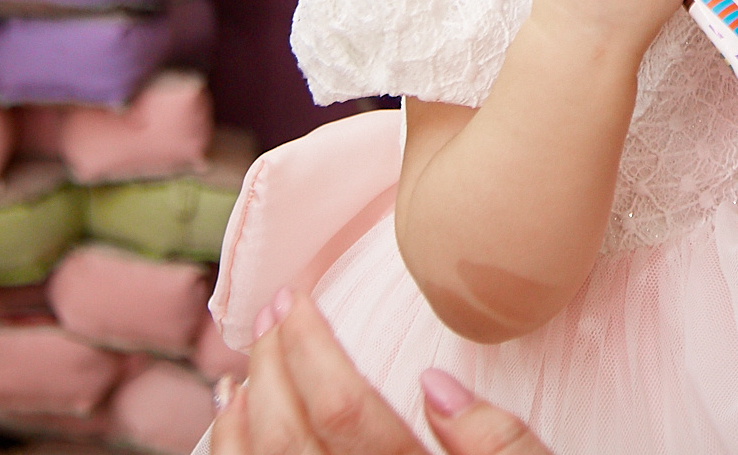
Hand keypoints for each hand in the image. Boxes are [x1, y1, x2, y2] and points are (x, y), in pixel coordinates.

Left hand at [213, 288, 551, 454]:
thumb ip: (503, 444)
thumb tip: (434, 385)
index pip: (346, 414)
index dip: (309, 346)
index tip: (297, 297)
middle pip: (290, 440)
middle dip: (269, 366)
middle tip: (269, 311)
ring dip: (239, 416)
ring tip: (245, 364)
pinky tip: (234, 425)